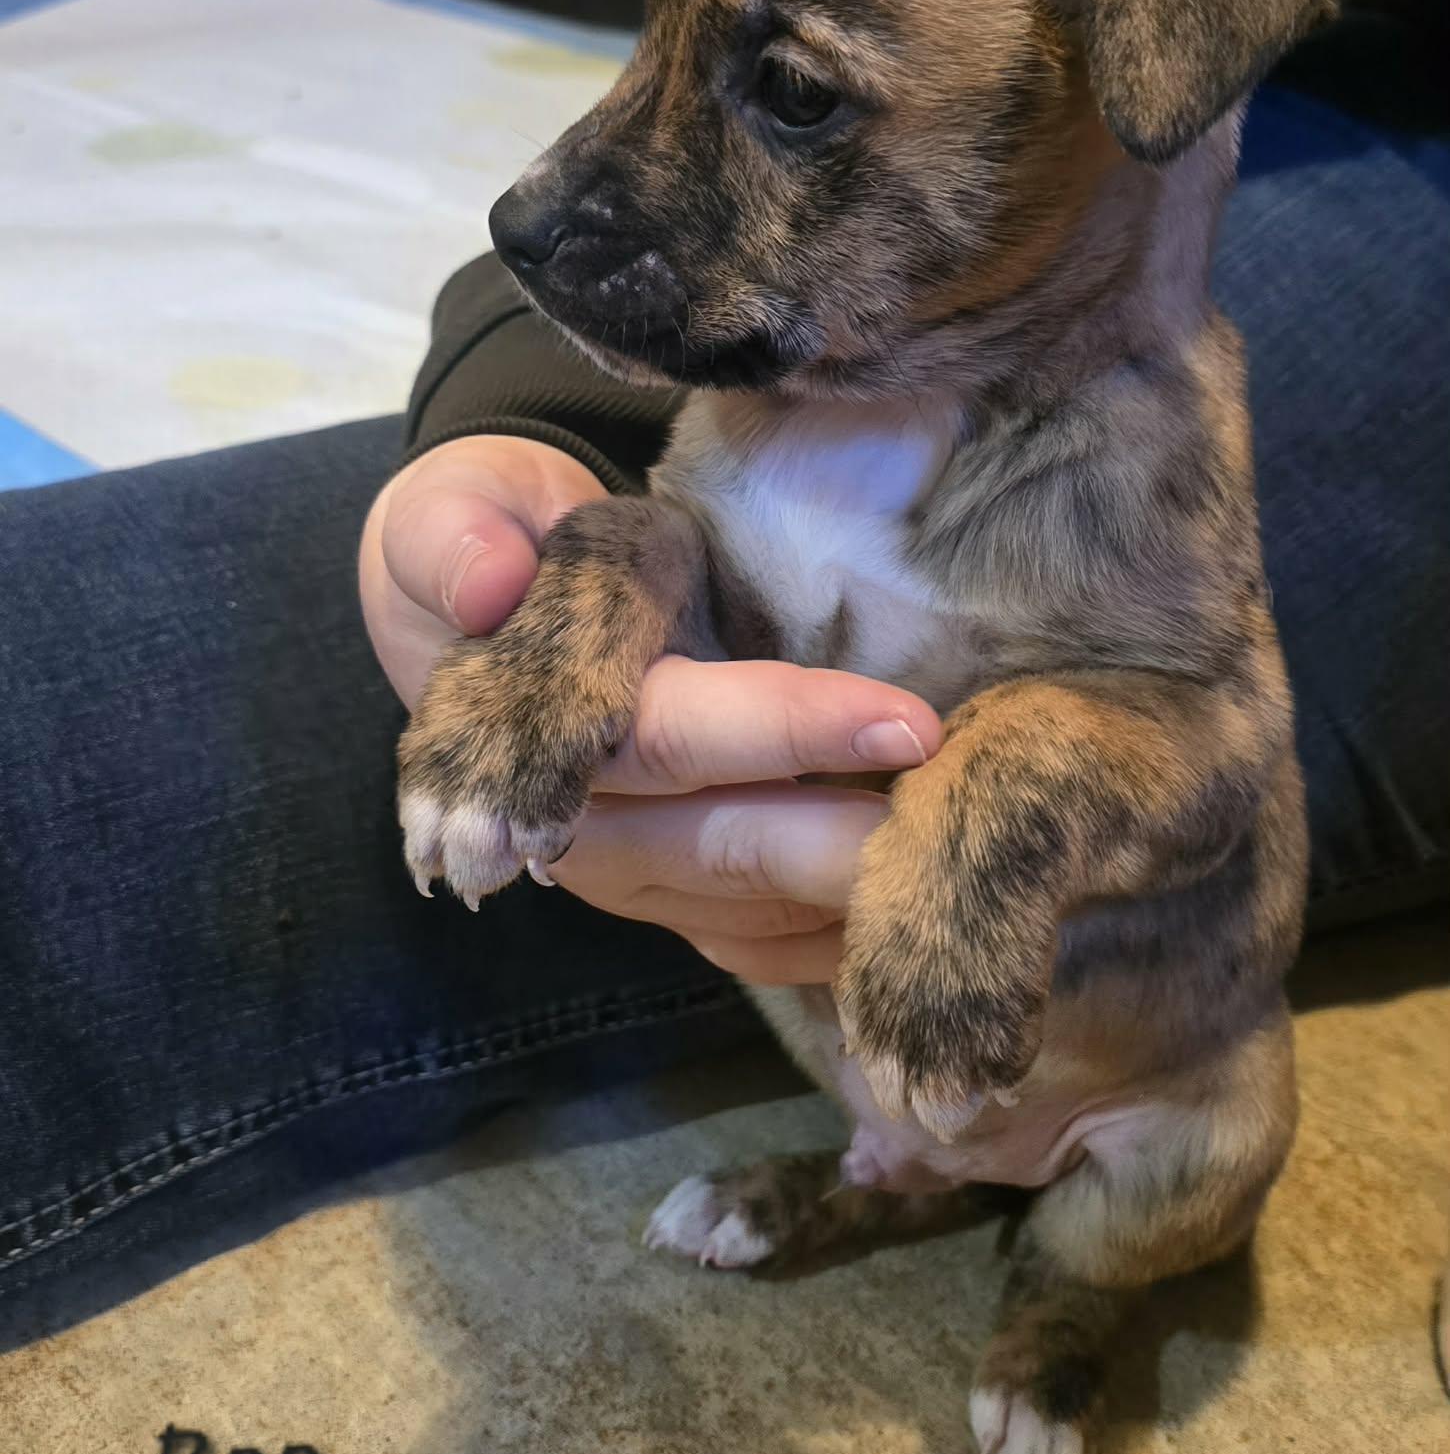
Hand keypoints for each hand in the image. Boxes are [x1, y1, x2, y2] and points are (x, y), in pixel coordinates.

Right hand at [360, 435, 942, 981]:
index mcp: (543, 726)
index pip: (679, 737)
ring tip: (997, 853)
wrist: (476, 615)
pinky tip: (943, 898)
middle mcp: (587, 828)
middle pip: (739, 849)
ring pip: (767, 913)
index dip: (793, 731)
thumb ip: (458, 533)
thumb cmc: (489, 539)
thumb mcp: (454, 506)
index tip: (913, 723)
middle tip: (992, 813)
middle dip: (866, 840)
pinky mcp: (675, 908)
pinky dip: (856, 934)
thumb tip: (488, 582)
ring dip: (875, 896)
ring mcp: (634, 882)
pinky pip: (773, 947)